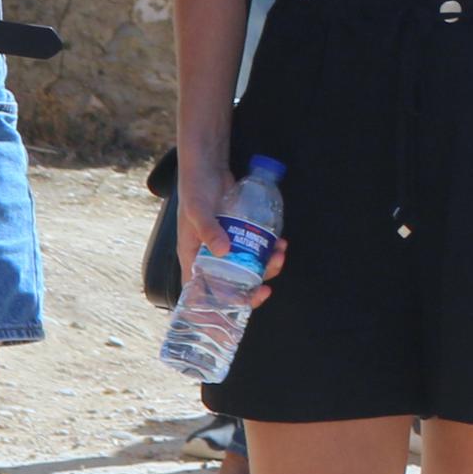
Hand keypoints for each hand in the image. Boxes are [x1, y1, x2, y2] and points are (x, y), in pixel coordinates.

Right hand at [176, 161, 285, 303]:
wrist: (208, 167)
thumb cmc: (195, 190)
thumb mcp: (198, 211)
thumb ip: (208, 230)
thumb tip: (223, 251)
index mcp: (192, 258)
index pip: (202, 293)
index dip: (221, 305)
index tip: (241, 305)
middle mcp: (209, 256)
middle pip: (231, 284)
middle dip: (252, 287)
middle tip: (268, 286)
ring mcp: (226, 246)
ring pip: (248, 266)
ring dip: (266, 266)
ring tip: (279, 254)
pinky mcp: (240, 234)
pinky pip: (256, 249)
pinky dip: (269, 249)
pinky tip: (280, 243)